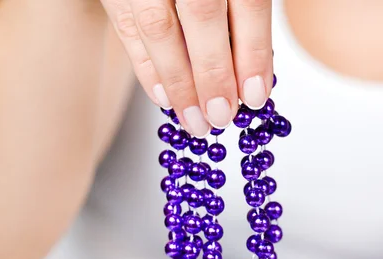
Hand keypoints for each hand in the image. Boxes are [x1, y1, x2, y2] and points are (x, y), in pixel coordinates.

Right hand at [100, 0, 272, 135]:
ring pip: (158, 27)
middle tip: (221, 118)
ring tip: (194, 122)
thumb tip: (251, 74)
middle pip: (201, 15)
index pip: (247, 2)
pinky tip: (163, 98)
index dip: (252, 53)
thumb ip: (244, 11)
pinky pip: (127, 28)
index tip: (254, 97)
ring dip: (178, 84)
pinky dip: (146, 68)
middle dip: (213, 75)